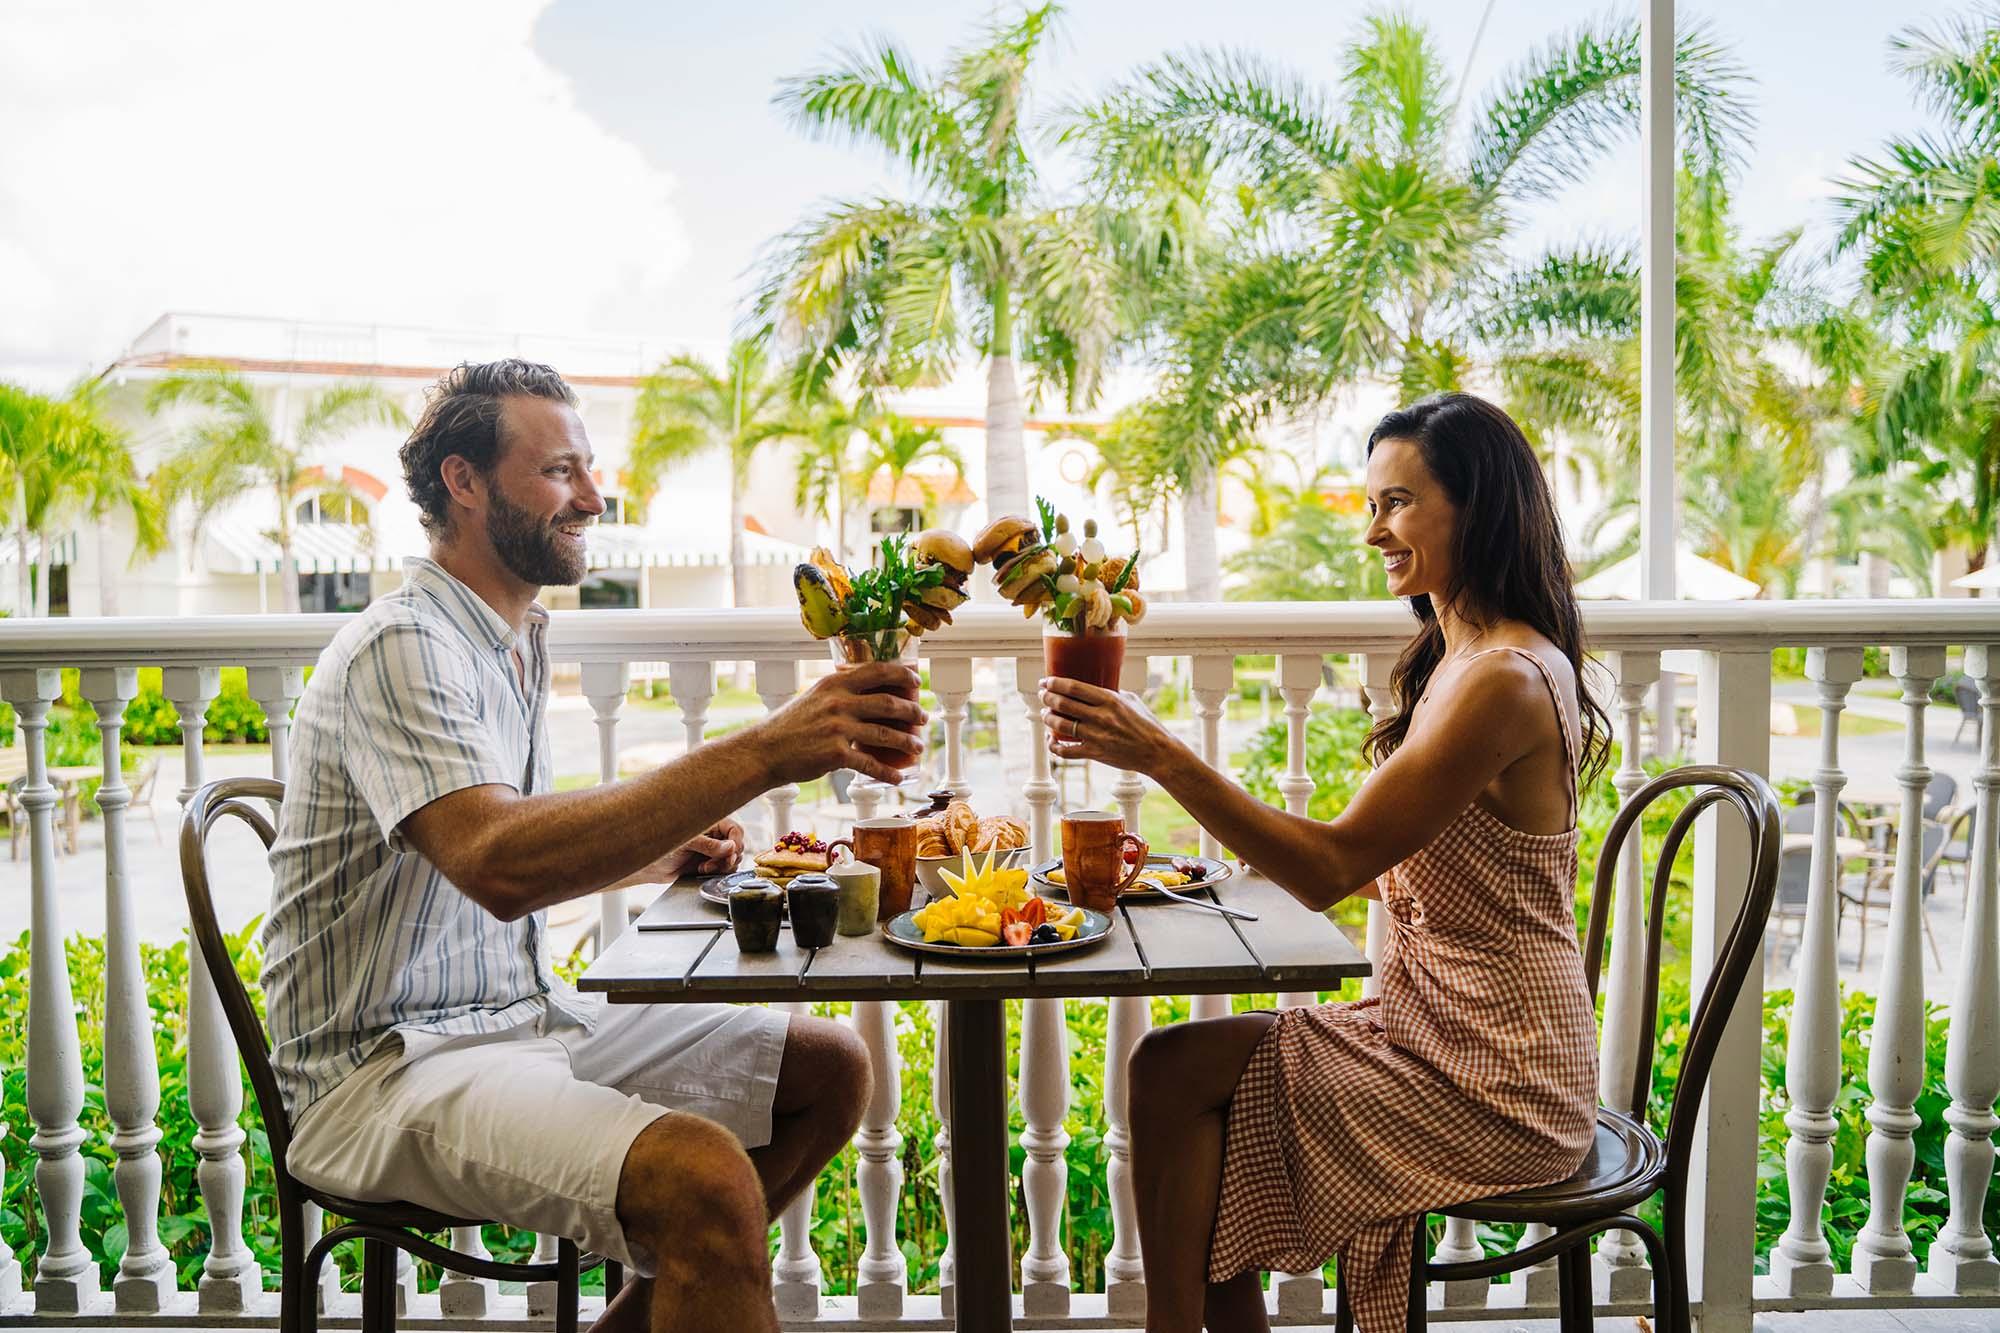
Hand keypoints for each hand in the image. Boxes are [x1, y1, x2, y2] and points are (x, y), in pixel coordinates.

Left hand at [611, 817, 745, 886]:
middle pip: (736, 846)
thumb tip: (731, 847)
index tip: (730, 854)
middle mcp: (713, 836)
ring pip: (732, 858)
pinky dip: (718, 872)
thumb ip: (709, 845)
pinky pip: (723, 868)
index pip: (735, 830)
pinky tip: (703, 872)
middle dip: (728, 857)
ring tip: (705, 868)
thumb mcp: (686, 843)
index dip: (736, 842)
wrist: (649, 866)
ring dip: (722, 866)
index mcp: (710, 823)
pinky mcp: (708, 863)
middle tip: (714, 865)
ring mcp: (711, 850)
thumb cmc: (661, 847)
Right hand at [759, 662, 927, 785]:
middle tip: (923, 717)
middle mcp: (838, 702)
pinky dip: (887, 772)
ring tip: (917, 746)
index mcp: (834, 683)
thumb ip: (839, 692)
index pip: (876, 671)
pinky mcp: (835, 755)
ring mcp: (838, 729)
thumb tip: (867, 692)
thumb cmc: (789, 725)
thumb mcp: (813, 697)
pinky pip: (870, 764)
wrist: (765, 751)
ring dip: (906, 741)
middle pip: (888, 703)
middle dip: (911, 711)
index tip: (916, 680)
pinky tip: (898, 776)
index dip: (901, 674)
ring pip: (884, 734)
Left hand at [1039, 677, 1176, 772]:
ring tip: (1045, 714)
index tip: (1046, 681)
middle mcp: (1101, 717)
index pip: (1073, 687)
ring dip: (1048, 718)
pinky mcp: (1095, 754)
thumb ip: (1111, 694)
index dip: (1054, 683)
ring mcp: (1096, 736)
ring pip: (1060, 725)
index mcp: (1110, 700)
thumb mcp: (1131, 701)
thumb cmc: (1147, 725)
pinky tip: (1051, 740)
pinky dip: (1054, 746)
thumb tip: (1094, 688)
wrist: (1157, 752)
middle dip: (1047, 697)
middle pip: (1063, 703)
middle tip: (1043, 695)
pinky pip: (1066, 751)